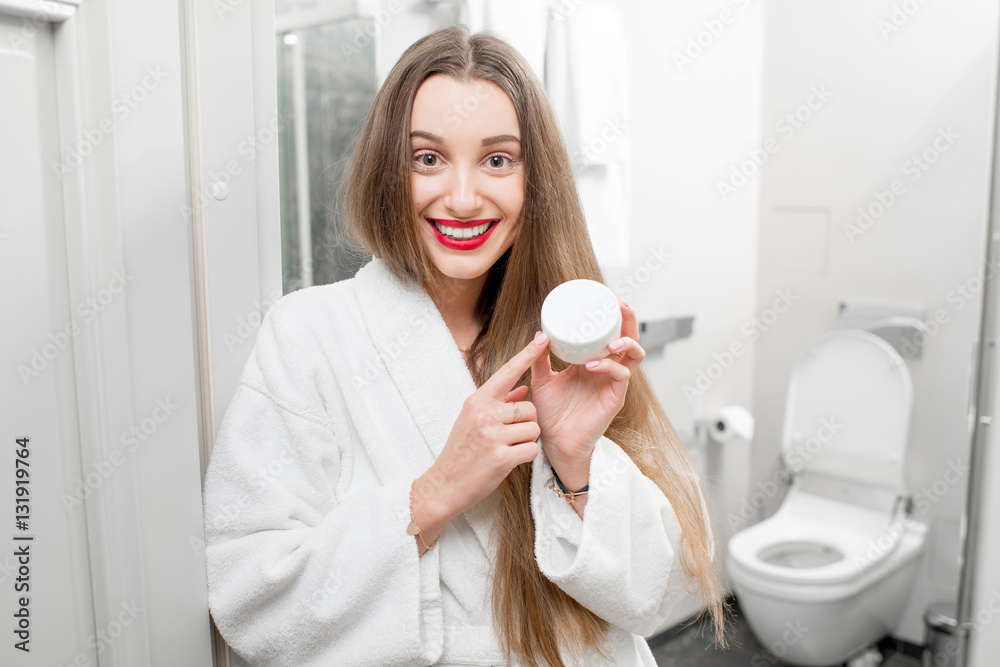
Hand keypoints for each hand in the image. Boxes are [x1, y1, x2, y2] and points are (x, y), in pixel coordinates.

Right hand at [422, 334, 548, 519]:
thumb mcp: (473, 420)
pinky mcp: (501, 457)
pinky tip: (509, 461)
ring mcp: (493, 435)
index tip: (543, 338)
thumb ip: (499, 403)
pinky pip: (532, 450)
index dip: (527, 354)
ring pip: (534, 429)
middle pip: (530, 408)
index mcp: (477, 400)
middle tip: (509, 436)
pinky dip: (526, 457)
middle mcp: (485, 413)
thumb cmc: (461, 451)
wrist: (444, 484)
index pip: (507, 372)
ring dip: (527, 441)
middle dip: (527, 423)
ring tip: (507, 448)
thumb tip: (525, 389)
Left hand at [529, 299, 644, 474]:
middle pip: (628, 339)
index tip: (606, 297)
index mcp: (592, 362)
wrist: (554, 442)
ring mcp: (613, 384)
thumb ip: (539, 358)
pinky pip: (621, 377)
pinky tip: (593, 364)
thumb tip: (540, 332)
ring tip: (613, 339)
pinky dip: (608, 366)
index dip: (613, 316)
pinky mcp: (615, 399)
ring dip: (627, 343)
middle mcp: (606, 370)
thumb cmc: (550, 413)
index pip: (609, 333)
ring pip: (634, 356)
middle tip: (619, 304)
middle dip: (628, 320)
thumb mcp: (541, 379)